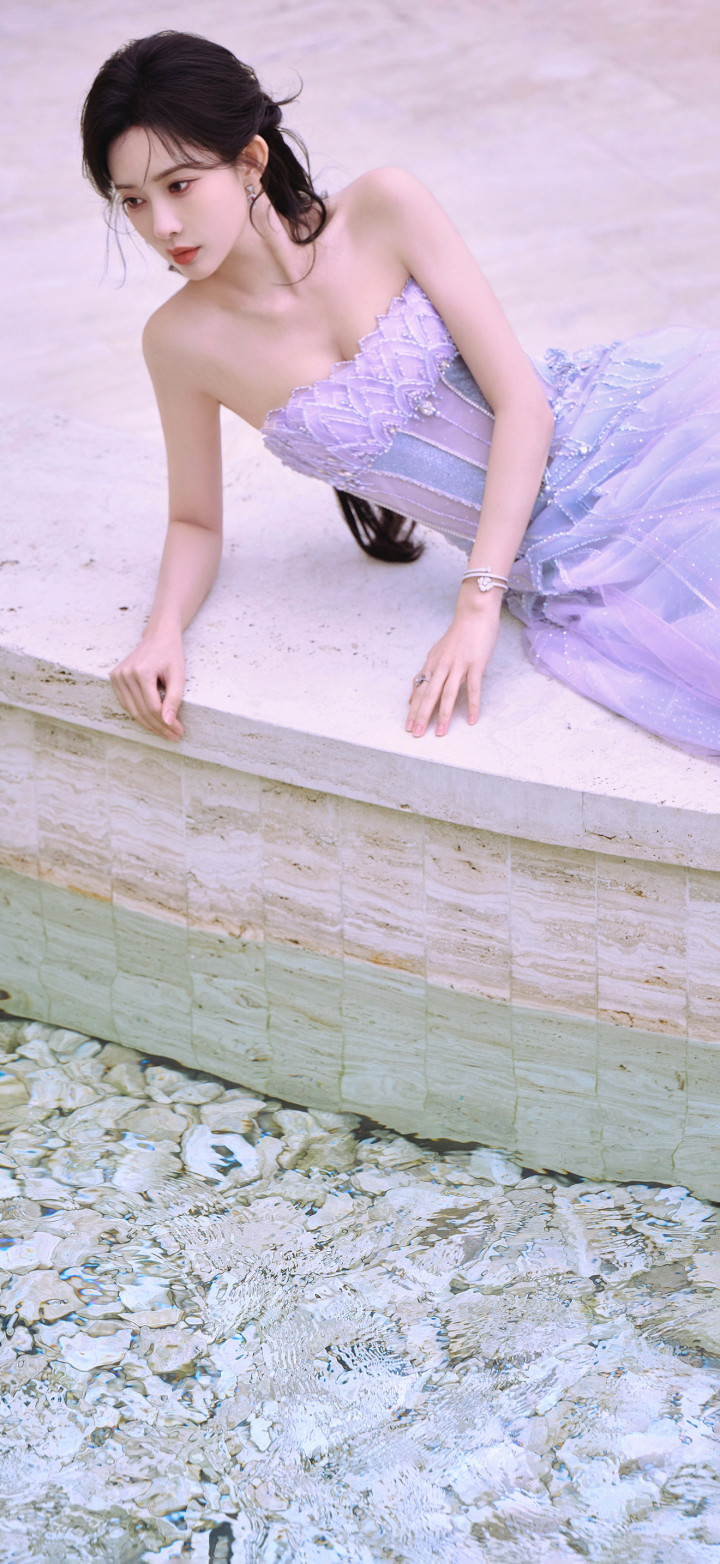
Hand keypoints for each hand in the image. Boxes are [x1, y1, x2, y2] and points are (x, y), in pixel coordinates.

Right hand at [110, 630, 185, 740]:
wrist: (158, 636)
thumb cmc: (170, 654)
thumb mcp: (178, 675)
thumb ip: (174, 698)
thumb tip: (168, 722)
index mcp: (141, 672)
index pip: (153, 707)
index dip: (166, 723)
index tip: (179, 731)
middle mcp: (125, 674)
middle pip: (142, 711)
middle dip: (158, 728)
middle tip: (174, 737)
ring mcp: (117, 676)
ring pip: (133, 711)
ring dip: (149, 725)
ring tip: (165, 733)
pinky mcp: (114, 678)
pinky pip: (127, 704)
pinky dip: (139, 715)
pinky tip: (153, 722)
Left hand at [406, 585, 500, 737]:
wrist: (474, 615)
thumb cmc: (458, 635)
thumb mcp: (437, 652)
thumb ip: (428, 671)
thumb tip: (416, 688)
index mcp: (432, 664)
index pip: (420, 690)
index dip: (413, 709)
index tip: (408, 725)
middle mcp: (442, 666)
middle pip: (430, 695)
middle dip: (422, 716)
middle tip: (416, 734)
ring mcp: (459, 665)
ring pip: (448, 694)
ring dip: (444, 715)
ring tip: (440, 732)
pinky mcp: (475, 665)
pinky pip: (473, 688)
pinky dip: (472, 705)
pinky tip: (471, 720)